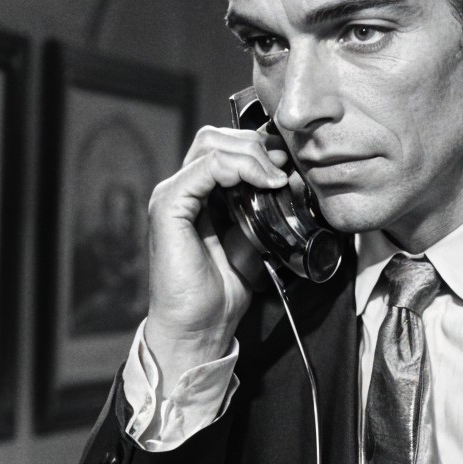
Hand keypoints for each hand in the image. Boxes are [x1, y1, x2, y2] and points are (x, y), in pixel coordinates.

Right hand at [143, 125, 283, 383]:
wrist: (200, 326)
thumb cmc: (224, 290)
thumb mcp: (255, 239)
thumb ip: (265, 207)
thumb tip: (293, 179)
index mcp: (200, 194)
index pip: (225, 146)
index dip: (259, 146)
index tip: (290, 164)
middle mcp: (182, 189)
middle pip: (217, 137)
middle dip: (257, 146)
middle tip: (286, 168)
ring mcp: (172, 196)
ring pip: (212, 145)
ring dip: (252, 155)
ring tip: (278, 179)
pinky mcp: (168, 206)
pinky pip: (205, 168)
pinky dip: (238, 168)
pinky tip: (264, 183)